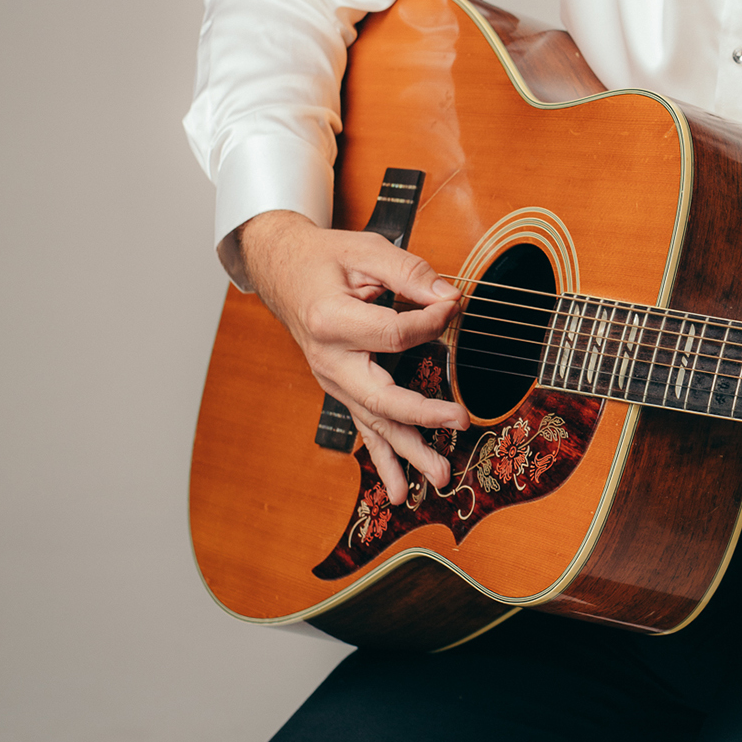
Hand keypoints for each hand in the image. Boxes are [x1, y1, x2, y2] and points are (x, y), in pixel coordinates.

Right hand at [237, 210, 465, 503]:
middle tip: (460, 421)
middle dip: (422, 413)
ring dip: (408, 452)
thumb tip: (450, 297)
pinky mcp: (341, 389)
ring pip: (374, 423)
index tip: (454, 306)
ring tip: (440, 476)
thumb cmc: (324, 259)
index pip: (393, 334)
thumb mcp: (366, 251)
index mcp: (330, 321)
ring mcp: (333, 381)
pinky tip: (401, 490)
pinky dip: (384, 460)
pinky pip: (366, 428)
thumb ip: (410, 273)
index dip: (432, 321)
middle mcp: (328, 360)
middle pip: (380, 396)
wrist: (281, 271)